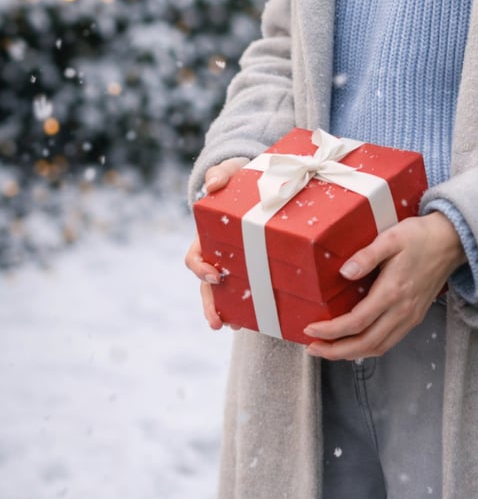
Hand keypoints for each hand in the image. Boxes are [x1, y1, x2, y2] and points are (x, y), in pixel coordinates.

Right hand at [185, 156, 249, 329]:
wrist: (261, 180)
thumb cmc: (240, 177)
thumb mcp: (230, 171)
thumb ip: (220, 174)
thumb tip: (212, 185)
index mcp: (207, 235)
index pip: (194, 258)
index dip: (200, 268)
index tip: (214, 276)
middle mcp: (217, 253)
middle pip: (207, 285)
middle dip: (210, 305)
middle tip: (218, 323)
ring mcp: (236, 261)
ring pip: (226, 292)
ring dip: (227, 311)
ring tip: (234, 328)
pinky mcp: (257, 263)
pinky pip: (251, 286)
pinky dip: (252, 302)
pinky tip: (263, 316)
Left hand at [303, 212, 464, 359]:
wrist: (451, 242)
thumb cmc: (420, 236)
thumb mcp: (391, 237)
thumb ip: (367, 256)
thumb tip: (344, 272)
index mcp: (393, 291)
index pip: (356, 322)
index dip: (331, 330)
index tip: (310, 328)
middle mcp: (402, 311)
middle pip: (366, 344)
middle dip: (336, 351)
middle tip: (313, 348)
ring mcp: (410, 317)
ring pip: (378, 348)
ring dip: (351, 353)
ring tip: (329, 349)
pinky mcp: (414, 317)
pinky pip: (388, 342)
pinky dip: (368, 348)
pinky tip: (355, 342)